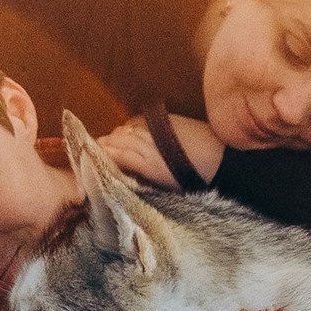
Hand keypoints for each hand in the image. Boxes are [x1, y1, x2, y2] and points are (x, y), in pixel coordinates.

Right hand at [99, 112, 225, 188]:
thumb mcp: (166, 188)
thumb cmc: (194, 180)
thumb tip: (125, 178)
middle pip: (117, 141)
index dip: (101, 156)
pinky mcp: (165, 122)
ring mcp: (156, 131)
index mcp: (146, 163)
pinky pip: (139, 122)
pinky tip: (125, 131)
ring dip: (115, 136)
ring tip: (106, 141)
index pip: (115, 155)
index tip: (89, 158)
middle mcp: (147, 145)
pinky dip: (129, 127)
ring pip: (126, 131)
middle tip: (92, 150)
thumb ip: (143, 181)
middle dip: (103, 145)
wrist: (221, 159)